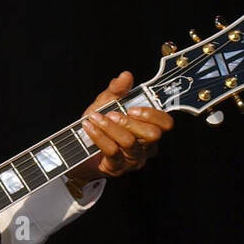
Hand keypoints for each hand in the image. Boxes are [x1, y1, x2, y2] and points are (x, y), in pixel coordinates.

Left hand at [65, 70, 172, 188]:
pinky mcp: (117, 168)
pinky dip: (99, 136)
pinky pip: (112, 152)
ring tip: (95, 118)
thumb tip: (126, 76)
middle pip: (153, 135)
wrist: (77, 148)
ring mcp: (132, 159)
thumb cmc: (97, 125)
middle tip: (112, 114)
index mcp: (148, 128)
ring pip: (130, 143)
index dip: (153, 115)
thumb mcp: (105, 104)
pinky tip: (89, 126)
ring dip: (110, 128)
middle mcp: (146, 147)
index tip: (132, 108)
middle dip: (131, 122)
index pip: (166, 124)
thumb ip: (116, 90)